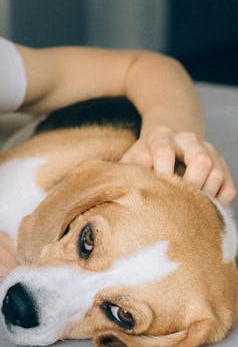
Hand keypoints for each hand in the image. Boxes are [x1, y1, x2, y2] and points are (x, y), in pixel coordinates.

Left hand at [121, 127, 235, 204]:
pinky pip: (228, 188)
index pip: (164, 150)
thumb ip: (125, 172)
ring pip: (217, 173)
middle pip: (201, 159)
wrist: (164, 145)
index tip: (157, 191)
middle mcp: (189, 140)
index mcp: (162, 136)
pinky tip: (199, 210)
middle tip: (178, 203)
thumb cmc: (143, 160)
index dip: (161, 173)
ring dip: (204, 196)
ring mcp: (209, 151)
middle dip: (190, 185)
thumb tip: (120, 192)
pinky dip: (217, 203)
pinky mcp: (222, 166)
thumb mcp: (130, 161)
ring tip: (187, 210)